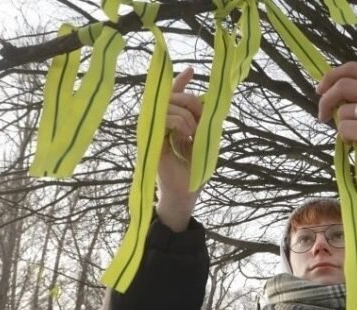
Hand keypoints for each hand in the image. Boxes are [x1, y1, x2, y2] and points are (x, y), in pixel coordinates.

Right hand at [156, 67, 203, 231]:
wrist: (185, 192)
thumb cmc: (193, 170)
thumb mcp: (202, 140)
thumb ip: (200, 121)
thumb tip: (206, 100)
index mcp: (172, 123)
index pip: (174, 96)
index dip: (181, 81)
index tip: (192, 70)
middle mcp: (160, 123)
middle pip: (174, 97)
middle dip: (191, 102)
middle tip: (199, 122)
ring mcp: (154, 130)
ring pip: (169, 105)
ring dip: (186, 116)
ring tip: (191, 133)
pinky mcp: (151, 138)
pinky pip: (163, 118)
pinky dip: (178, 122)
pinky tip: (185, 133)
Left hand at [316, 62, 356, 213]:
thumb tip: (328, 90)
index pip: (353, 68)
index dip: (331, 76)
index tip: (320, 90)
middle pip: (343, 85)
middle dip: (325, 101)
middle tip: (322, 117)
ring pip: (342, 111)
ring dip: (341, 127)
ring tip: (355, 140)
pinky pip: (344, 129)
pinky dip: (345, 140)